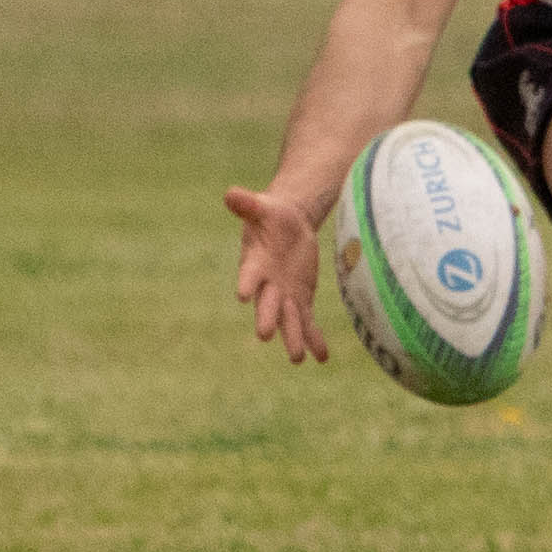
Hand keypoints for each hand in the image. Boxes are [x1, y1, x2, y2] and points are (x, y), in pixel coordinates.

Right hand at [224, 186, 329, 363]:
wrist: (287, 225)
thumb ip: (247, 204)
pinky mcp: (300, 299)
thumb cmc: (271, 215)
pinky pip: (307, 322)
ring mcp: (284, 295)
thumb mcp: (262, 206)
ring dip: (293, 338)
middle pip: (267, 303)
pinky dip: (314, 339)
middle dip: (268, 318)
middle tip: (266, 335)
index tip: (242, 294)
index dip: (247, 282)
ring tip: (298, 358)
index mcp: (255, 262)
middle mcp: (267, 284)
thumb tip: (230, 193)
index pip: (249, 273)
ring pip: (289, 319)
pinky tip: (322, 357)